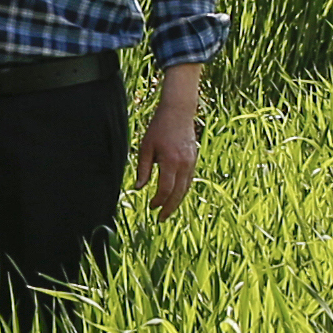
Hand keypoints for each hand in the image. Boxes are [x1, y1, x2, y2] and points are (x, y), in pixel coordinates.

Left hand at [139, 91, 200, 216]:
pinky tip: (175, 196)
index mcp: (170, 161)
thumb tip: (139, 188)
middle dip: (169, 208)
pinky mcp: (194, 160)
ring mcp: (191, 162)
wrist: (178, 112)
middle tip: (160, 219)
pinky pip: (189, 180)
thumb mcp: (146, 147)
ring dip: (177, 201)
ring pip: (186, 188)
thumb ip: (143, 168)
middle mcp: (184, 164)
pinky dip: (182, 190)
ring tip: (167, 211)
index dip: (158, 201)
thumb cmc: (159, 128)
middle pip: (178, 193)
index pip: (165, 189)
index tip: (151, 207)